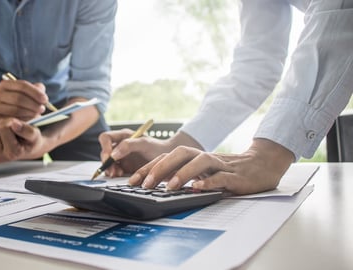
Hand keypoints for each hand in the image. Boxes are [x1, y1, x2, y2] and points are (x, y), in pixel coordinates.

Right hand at [0, 79, 48, 120]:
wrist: (10, 117)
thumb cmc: (23, 103)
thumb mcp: (30, 94)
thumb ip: (37, 89)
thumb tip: (41, 90)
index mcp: (5, 84)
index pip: (22, 85)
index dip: (35, 92)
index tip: (45, 100)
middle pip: (18, 97)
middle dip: (33, 104)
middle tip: (42, 109)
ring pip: (15, 109)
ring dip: (29, 112)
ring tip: (38, 114)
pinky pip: (12, 120)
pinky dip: (24, 120)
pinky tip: (31, 120)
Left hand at [0, 116, 49, 161]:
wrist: (27, 146)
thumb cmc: (31, 140)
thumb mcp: (35, 134)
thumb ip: (27, 130)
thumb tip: (14, 125)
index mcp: (13, 153)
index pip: (4, 128)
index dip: (10, 120)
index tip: (17, 123)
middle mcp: (0, 157)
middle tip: (8, 124)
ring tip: (0, 127)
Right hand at [98, 130, 200, 176]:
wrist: (167, 158)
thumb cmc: (157, 147)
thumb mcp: (144, 143)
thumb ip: (128, 145)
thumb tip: (113, 154)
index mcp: (123, 136)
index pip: (105, 138)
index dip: (105, 147)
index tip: (109, 157)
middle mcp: (119, 145)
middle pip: (105, 152)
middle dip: (106, 162)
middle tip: (112, 171)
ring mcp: (121, 157)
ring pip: (108, 163)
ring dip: (110, 169)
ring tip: (117, 174)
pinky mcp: (124, 167)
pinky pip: (114, 170)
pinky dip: (115, 174)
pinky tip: (121, 176)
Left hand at [128, 138, 294, 194]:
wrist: (260, 166)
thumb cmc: (226, 171)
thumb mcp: (200, 173)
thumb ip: (180, 175)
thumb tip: (154, 183)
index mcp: (192, 157)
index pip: (165, 158)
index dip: (148, 168)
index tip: (132, 181)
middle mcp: (203, 157)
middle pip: (178, 154)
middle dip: (160, 168)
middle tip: (146, 184)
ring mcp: (219, 165)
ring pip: (199, 162)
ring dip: (182, 173)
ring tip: (170, 186)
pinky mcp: (234, 176)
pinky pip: (220, 177)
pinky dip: (208, 182)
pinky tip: (198, 188)